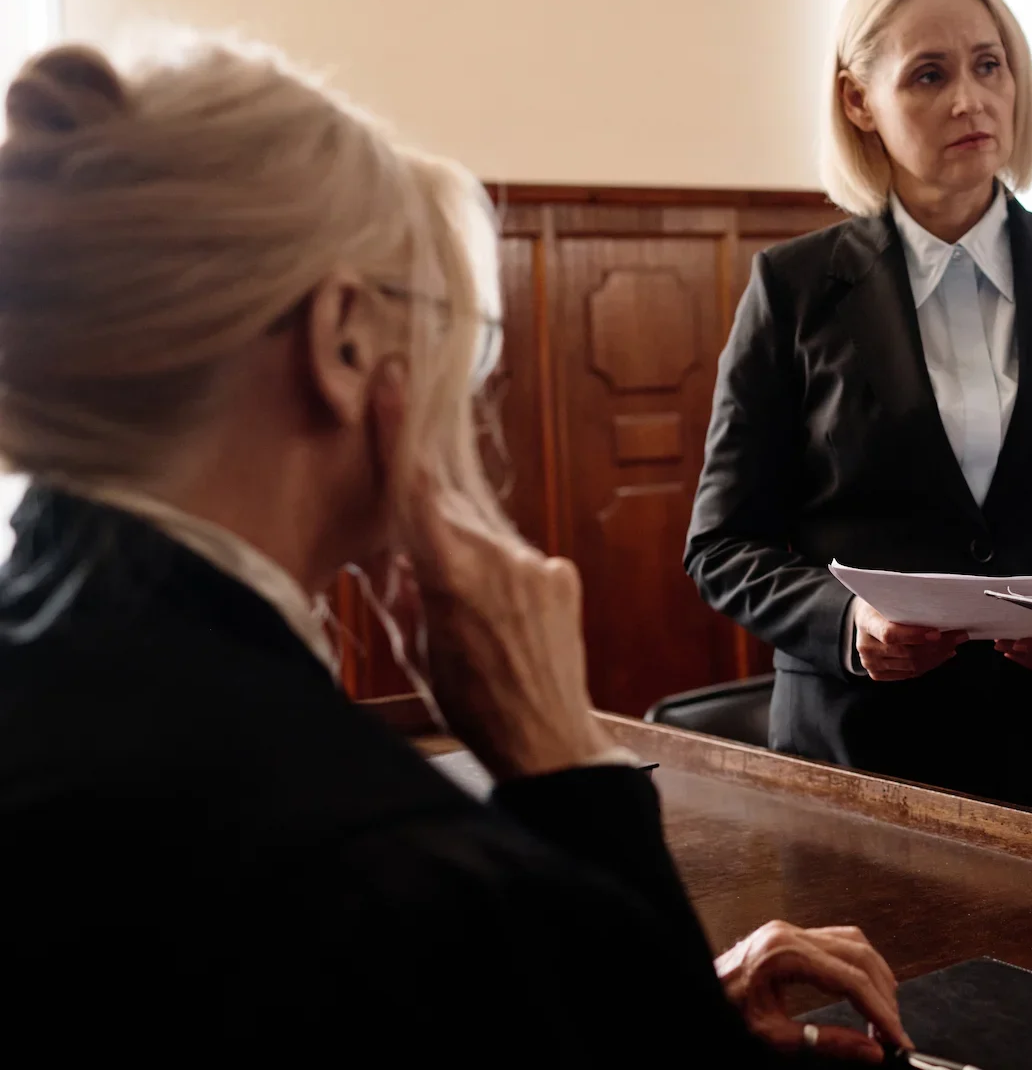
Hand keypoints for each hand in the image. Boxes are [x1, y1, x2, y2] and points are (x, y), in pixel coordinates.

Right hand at [370, 359, 614, 779]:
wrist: (546, 737)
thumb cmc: (470, 704)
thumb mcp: (414, 651)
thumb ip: (397, 593)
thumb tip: (382, 556)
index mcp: (448, 571)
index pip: (414, 486)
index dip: (398, 430)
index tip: (393, 380)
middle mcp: (496, 555)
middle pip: (447, 513)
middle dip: (427, 529)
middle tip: (419, 574)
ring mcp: (535, 563)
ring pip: (484, 538)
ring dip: (467, 561)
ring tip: (469, 620)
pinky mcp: (562, 575)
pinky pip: (520, 561)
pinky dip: (504, 580)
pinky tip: (504, 623)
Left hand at [716, 921, 909, 1062]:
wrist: (689, 992)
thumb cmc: (720, 1013)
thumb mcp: (771, 1037)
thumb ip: (824, 1042)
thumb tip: (870, 1051)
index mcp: (783, 955)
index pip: (849, 979)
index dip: (880, 1010)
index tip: (897, 1037)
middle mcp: (789, 934)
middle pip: (858, 954)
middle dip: (883, 994)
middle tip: (894, 1031)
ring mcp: (789, 930)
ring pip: (853, 942)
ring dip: (875, 975)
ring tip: (884, 1012)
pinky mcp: (789, 936)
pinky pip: (836, 940)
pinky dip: (857, 964)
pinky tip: (864, 988)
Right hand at [852, 598, 967, 681]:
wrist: (865, 617)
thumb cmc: (882, 603)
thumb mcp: (890, 595)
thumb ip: (909, 605)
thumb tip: (942, 612)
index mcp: (867, 621)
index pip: (890, 634)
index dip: (915, 636)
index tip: (938, 633)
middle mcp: (866, 646)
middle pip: (907, 653)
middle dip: (937, 646)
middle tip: (958, 636)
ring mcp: (871, 662)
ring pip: (912, 666)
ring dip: (937, 656)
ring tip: (953, 644)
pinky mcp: (877, 673)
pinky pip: (909, 674)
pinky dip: (929, 665)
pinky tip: (940, 654)